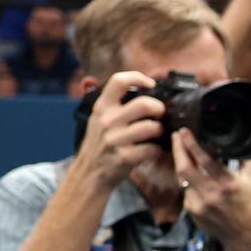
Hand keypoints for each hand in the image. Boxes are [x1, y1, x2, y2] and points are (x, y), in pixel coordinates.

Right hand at [77, 72, 169, 189]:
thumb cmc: (100, 143)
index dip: (139, 77)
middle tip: (160, 114)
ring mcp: (115, 140)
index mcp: (102, 107)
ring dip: (160, 130)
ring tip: (157, 133)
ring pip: (152, 127)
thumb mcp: (98, 118)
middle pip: (144, 104)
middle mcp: (107, 121)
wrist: (90, 173)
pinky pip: (152, 149)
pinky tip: (152, 150)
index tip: (151, 84)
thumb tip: (133, 82)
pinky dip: (157, 149)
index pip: (118, 81)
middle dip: (159, 108)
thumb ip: (112, 102)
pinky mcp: (125, 157)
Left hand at [174, 131, 250, 250]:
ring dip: (181, 164)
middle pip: (184, 168)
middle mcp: (211, 194)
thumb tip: (233, 142)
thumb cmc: (250, 204)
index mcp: (228, 184)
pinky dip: (189, 183)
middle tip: (176, 136)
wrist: (244, 234)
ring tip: (181, 152)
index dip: (191, 144)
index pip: (204, 160)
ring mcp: (199, 204)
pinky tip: (195, 179)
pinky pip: (186, 191)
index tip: (184, 131)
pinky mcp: (192, 211)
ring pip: (182, 179)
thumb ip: (244, 158)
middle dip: (177, 149)